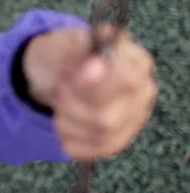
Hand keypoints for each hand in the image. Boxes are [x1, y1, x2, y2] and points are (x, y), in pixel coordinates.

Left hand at [23, 25, 157, 160]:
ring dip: (68, 119)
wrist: (51, 73)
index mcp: (136, 62)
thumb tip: (96, 65)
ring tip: (61, 101)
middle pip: (108, 116)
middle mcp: (142, 93)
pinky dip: (69, 136)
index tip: (74, 77)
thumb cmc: (64, 54)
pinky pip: (92, 150)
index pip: (128, 80)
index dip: (97, 84)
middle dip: (74, 103)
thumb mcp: (66, 42)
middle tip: (61, 88)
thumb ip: (81, 48)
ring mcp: (132, 120)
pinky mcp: (116, 142)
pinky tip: (64, 120)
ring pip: (100, 134)